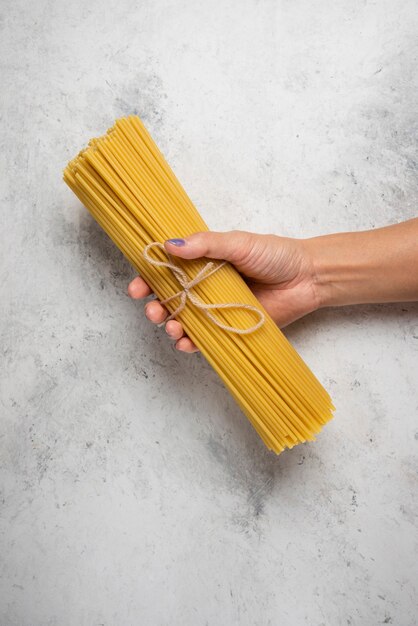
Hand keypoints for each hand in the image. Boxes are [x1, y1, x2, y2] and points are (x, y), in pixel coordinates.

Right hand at [128, 230, 320, 352]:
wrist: (307, 278)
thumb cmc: (274, 255)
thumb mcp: (238, 242)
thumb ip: (205, 245)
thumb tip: (169, 246)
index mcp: (202, 262)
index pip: (166, 271)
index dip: (147, 279)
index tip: (136, 288)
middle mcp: (204, 286)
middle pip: (168, 299)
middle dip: (154, 307)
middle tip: (152, 311)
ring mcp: (215, 309)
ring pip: (182, 321)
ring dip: (170, 327)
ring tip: (171, 328)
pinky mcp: (229, 328)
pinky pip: (204, 338)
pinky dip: (190, 343)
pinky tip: (185, 342)